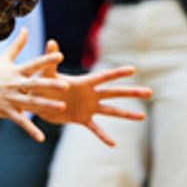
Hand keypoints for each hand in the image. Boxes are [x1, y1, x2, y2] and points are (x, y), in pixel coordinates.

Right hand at [0, 29, 69, 140]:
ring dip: (47, 105)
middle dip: (51, 84)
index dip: (47, 60)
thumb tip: (26, 29)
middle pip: (35, 84)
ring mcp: (10, 98)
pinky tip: (41, 138)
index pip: (34, 64)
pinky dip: (31, 130)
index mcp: (15, 71)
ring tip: (62, 108)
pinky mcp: (5, 110)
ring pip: (31, 102)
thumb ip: (17, 45)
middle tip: (67, 85)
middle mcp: (14, 84)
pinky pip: (20, 121)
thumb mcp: (3, 59)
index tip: (60, 56)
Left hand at [29, 39, 150, 146]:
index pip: (104, 77)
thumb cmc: (41, 83)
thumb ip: (50, 59)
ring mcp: (88, 107)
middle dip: (131, 92)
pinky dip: (103, 136)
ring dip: (126, 114)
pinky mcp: (82, 119)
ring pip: (111, 111)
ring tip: (143, 117)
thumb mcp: (46, 72)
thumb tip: (51, 42)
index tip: (133, 69)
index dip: (118, 73)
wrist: (36, 101)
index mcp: (84, 83)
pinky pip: (95, 129)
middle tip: (149, 92)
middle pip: (115, 93)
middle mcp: (90, 95)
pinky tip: (113, 144)